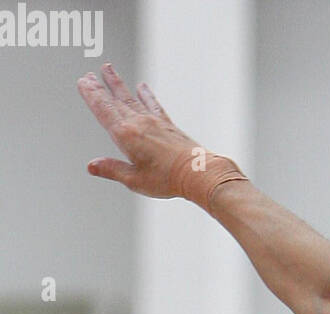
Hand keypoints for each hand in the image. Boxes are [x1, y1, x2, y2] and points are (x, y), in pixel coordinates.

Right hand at [76, 63, 202, 198]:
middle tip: (89, 75)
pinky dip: (146, 95)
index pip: (103, 110)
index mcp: (125, 136)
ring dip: (118, 84)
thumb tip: (93, 166)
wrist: (198, 173)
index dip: (91, 95)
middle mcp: (138, 124)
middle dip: (100, 87)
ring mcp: (154, 122)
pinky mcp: (168, 125)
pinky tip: (142, 87)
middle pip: (114, 101)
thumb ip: (113, 170)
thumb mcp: (135, 179)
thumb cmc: (168, 179)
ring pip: (131, 98)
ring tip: (108, 70)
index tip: (83, 82)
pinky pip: (153, 105)